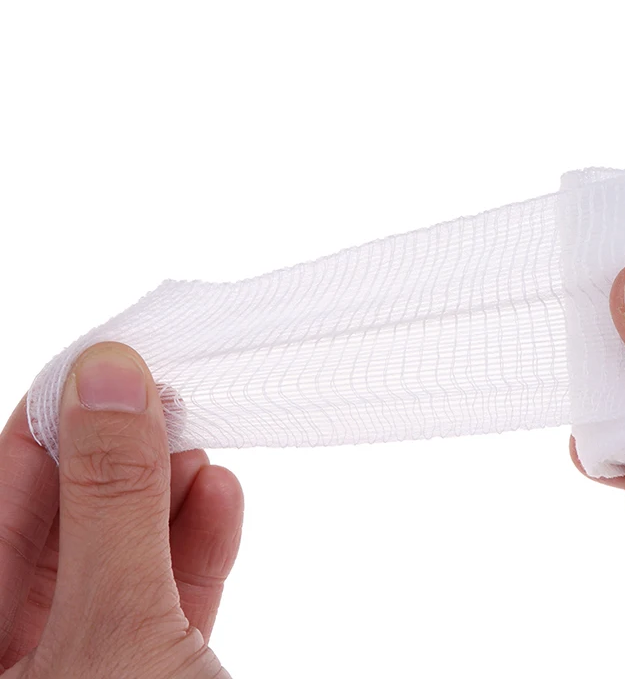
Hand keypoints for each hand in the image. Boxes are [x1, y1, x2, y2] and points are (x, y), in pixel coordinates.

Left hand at [0, 342, 243, 676]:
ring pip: (120, 551)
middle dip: (116, 452)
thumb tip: (108, 379)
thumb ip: (111, 501)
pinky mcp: (156, 669)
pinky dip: (197, 539)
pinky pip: (167, 590)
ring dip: (164, 490)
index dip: (50, 422)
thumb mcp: (114, 626)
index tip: (106, 361)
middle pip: (61, 522)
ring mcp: (91, 665)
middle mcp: (24, 656)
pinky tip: (219, 496)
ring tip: (196, 438)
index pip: (0, 495)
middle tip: (162, 391)